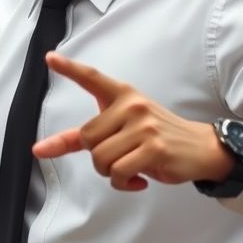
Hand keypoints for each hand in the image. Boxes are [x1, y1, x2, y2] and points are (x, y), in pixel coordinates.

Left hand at [32, 52, 239, 191]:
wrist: (201, 148)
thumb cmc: (156, 137)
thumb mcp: (125, 125)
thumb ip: (89, 132)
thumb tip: (41, 148)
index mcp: (124, 94)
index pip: (92, 78)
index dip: (69, 68)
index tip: (50, 58)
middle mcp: (132, 105)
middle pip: (87, 139)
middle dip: (97, 158)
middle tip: (120, 158)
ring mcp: (144, 126)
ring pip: (100, 159)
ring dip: (111, 174)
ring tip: (131, 168)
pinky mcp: (154, 148)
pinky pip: (119, 173)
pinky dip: (123, 184)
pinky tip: (139, 180)